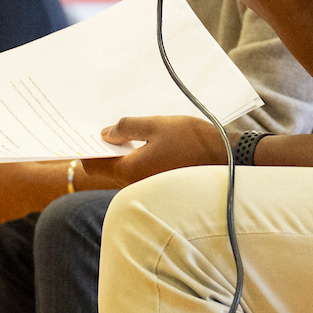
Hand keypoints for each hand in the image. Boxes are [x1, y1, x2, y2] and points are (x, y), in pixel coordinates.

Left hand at [87, 116, 226, 186]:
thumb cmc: (195, 142)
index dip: (85, 147)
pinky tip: (141, 141)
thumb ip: (127, 127)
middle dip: (102, 147)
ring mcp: (147, 187)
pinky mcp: (159, 185)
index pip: (92, 164)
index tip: (83, 130)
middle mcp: (135, 185)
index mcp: (130, 170)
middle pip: (106, 168)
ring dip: (119, 151)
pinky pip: (137, 171)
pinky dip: (133, 156)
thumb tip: (105, 134)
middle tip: (103, 125)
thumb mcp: (158, 125)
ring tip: (123, 129)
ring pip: (122, 169)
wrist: (229, 161)